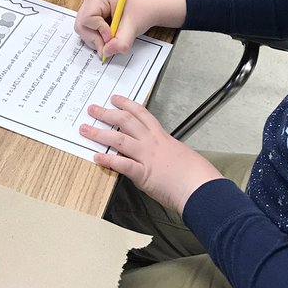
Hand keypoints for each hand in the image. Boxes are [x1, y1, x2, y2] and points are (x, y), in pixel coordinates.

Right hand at [75, 0, 149, 59]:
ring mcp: (90, 9)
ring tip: (112, 39)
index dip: (99, 31)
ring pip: (83, 31)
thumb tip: (105, 52)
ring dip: (96, 40)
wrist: (148, 9)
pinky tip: (109, 36)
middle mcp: (91, 2)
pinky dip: (97, 39)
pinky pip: (88, 32)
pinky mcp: (92, 18)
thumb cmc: (141, 10)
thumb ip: (120, 42)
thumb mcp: (133, 27)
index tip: (111, 36)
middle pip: (81, 26)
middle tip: (110, 44)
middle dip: (95, 39)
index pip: (87, 19)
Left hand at [79, 95, 224, 211]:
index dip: (126, 104)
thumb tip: (159, 155)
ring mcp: (147, 157)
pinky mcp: (144, 174)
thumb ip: (166, 152)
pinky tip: (97, 158)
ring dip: (99, 133)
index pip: (141, 114)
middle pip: (126, 121)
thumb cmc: (195, 174)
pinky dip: (108, 160)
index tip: (115, 99)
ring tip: (85, 129)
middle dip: (107, 114)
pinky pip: (122, 164)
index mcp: (162, 137)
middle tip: (93, 109)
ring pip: (119, 139)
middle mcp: (152, 143)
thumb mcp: (180, 155)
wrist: (201, 188)